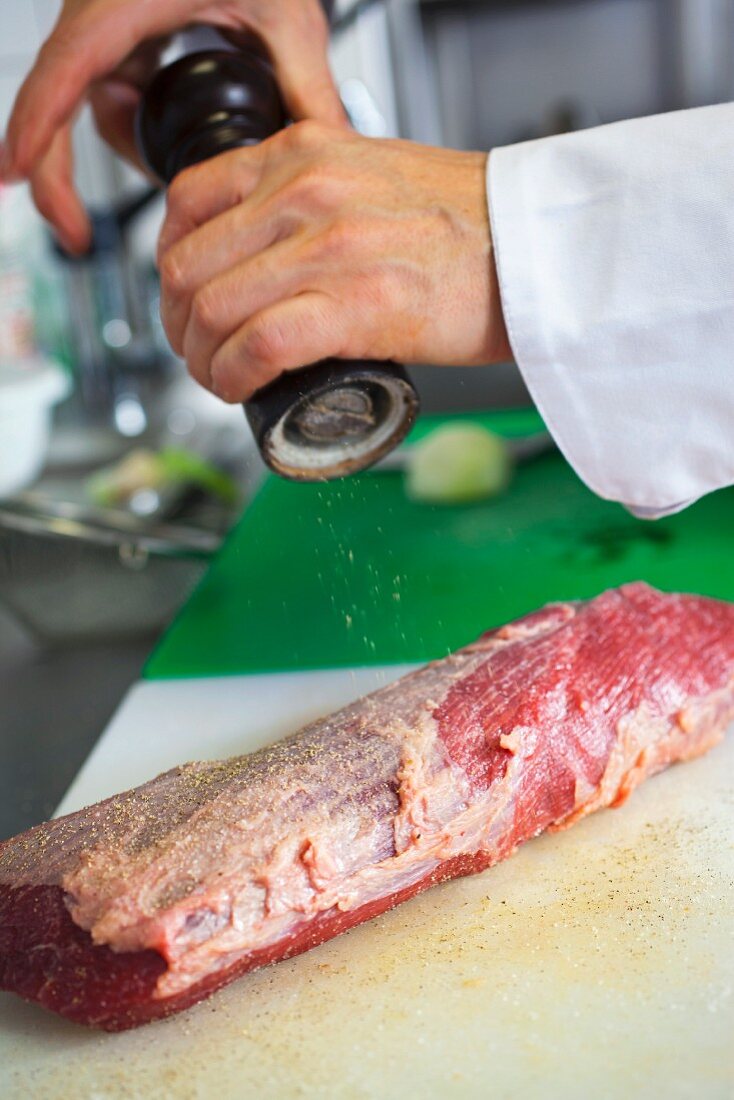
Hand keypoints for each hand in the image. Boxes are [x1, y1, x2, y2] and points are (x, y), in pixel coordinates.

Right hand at [0, 0, 343, 251]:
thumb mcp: (287, 14)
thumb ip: (309, 86)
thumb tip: (333, 151)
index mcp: (126, 3)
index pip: (65, 72)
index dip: (36, 128)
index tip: (17, 176)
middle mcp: (105, 18)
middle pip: (59, 107)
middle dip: (59, 176)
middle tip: (76, 235)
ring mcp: (110, 32)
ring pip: (94, 112)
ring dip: (130, 154)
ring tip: (179, 189)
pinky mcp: (123, 43)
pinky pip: (113, 99)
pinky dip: (138, 133)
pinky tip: (173, 154)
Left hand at [157, 123, 509, 401]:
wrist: (537, 246)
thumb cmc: (468, 221)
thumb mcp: (373, 171)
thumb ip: (317, 189)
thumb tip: (274, 241)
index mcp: (303, 155)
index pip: (187, 202)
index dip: (169, 263)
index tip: (186, 298)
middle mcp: (304, 193)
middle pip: (188, 267)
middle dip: (178, 325)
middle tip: (198, 354)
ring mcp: (327, 249)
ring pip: (213, 310)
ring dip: (200, 361)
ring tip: (219, 380)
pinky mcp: (356, 306)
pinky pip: (258, 346)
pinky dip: (232, 377)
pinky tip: (239, 391)